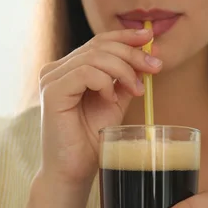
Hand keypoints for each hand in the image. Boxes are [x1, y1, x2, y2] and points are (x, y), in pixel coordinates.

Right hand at [38, 28, 161, 183]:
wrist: (74, 170)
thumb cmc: (91, 140)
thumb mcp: (115, 103)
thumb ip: (126, 79)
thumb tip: (148, 55)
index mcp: (70, 68)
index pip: (99, 41)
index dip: (126, 36)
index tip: (150, 39)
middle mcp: (57, 69)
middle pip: (99, 45)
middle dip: (132, 53)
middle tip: (155, 66)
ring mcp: (52, 79)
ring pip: (95, 57)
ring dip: (123, 70)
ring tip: (136, 91)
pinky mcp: (52, 92)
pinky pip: (85, 72)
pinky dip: (105, 82)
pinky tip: (111, 99)